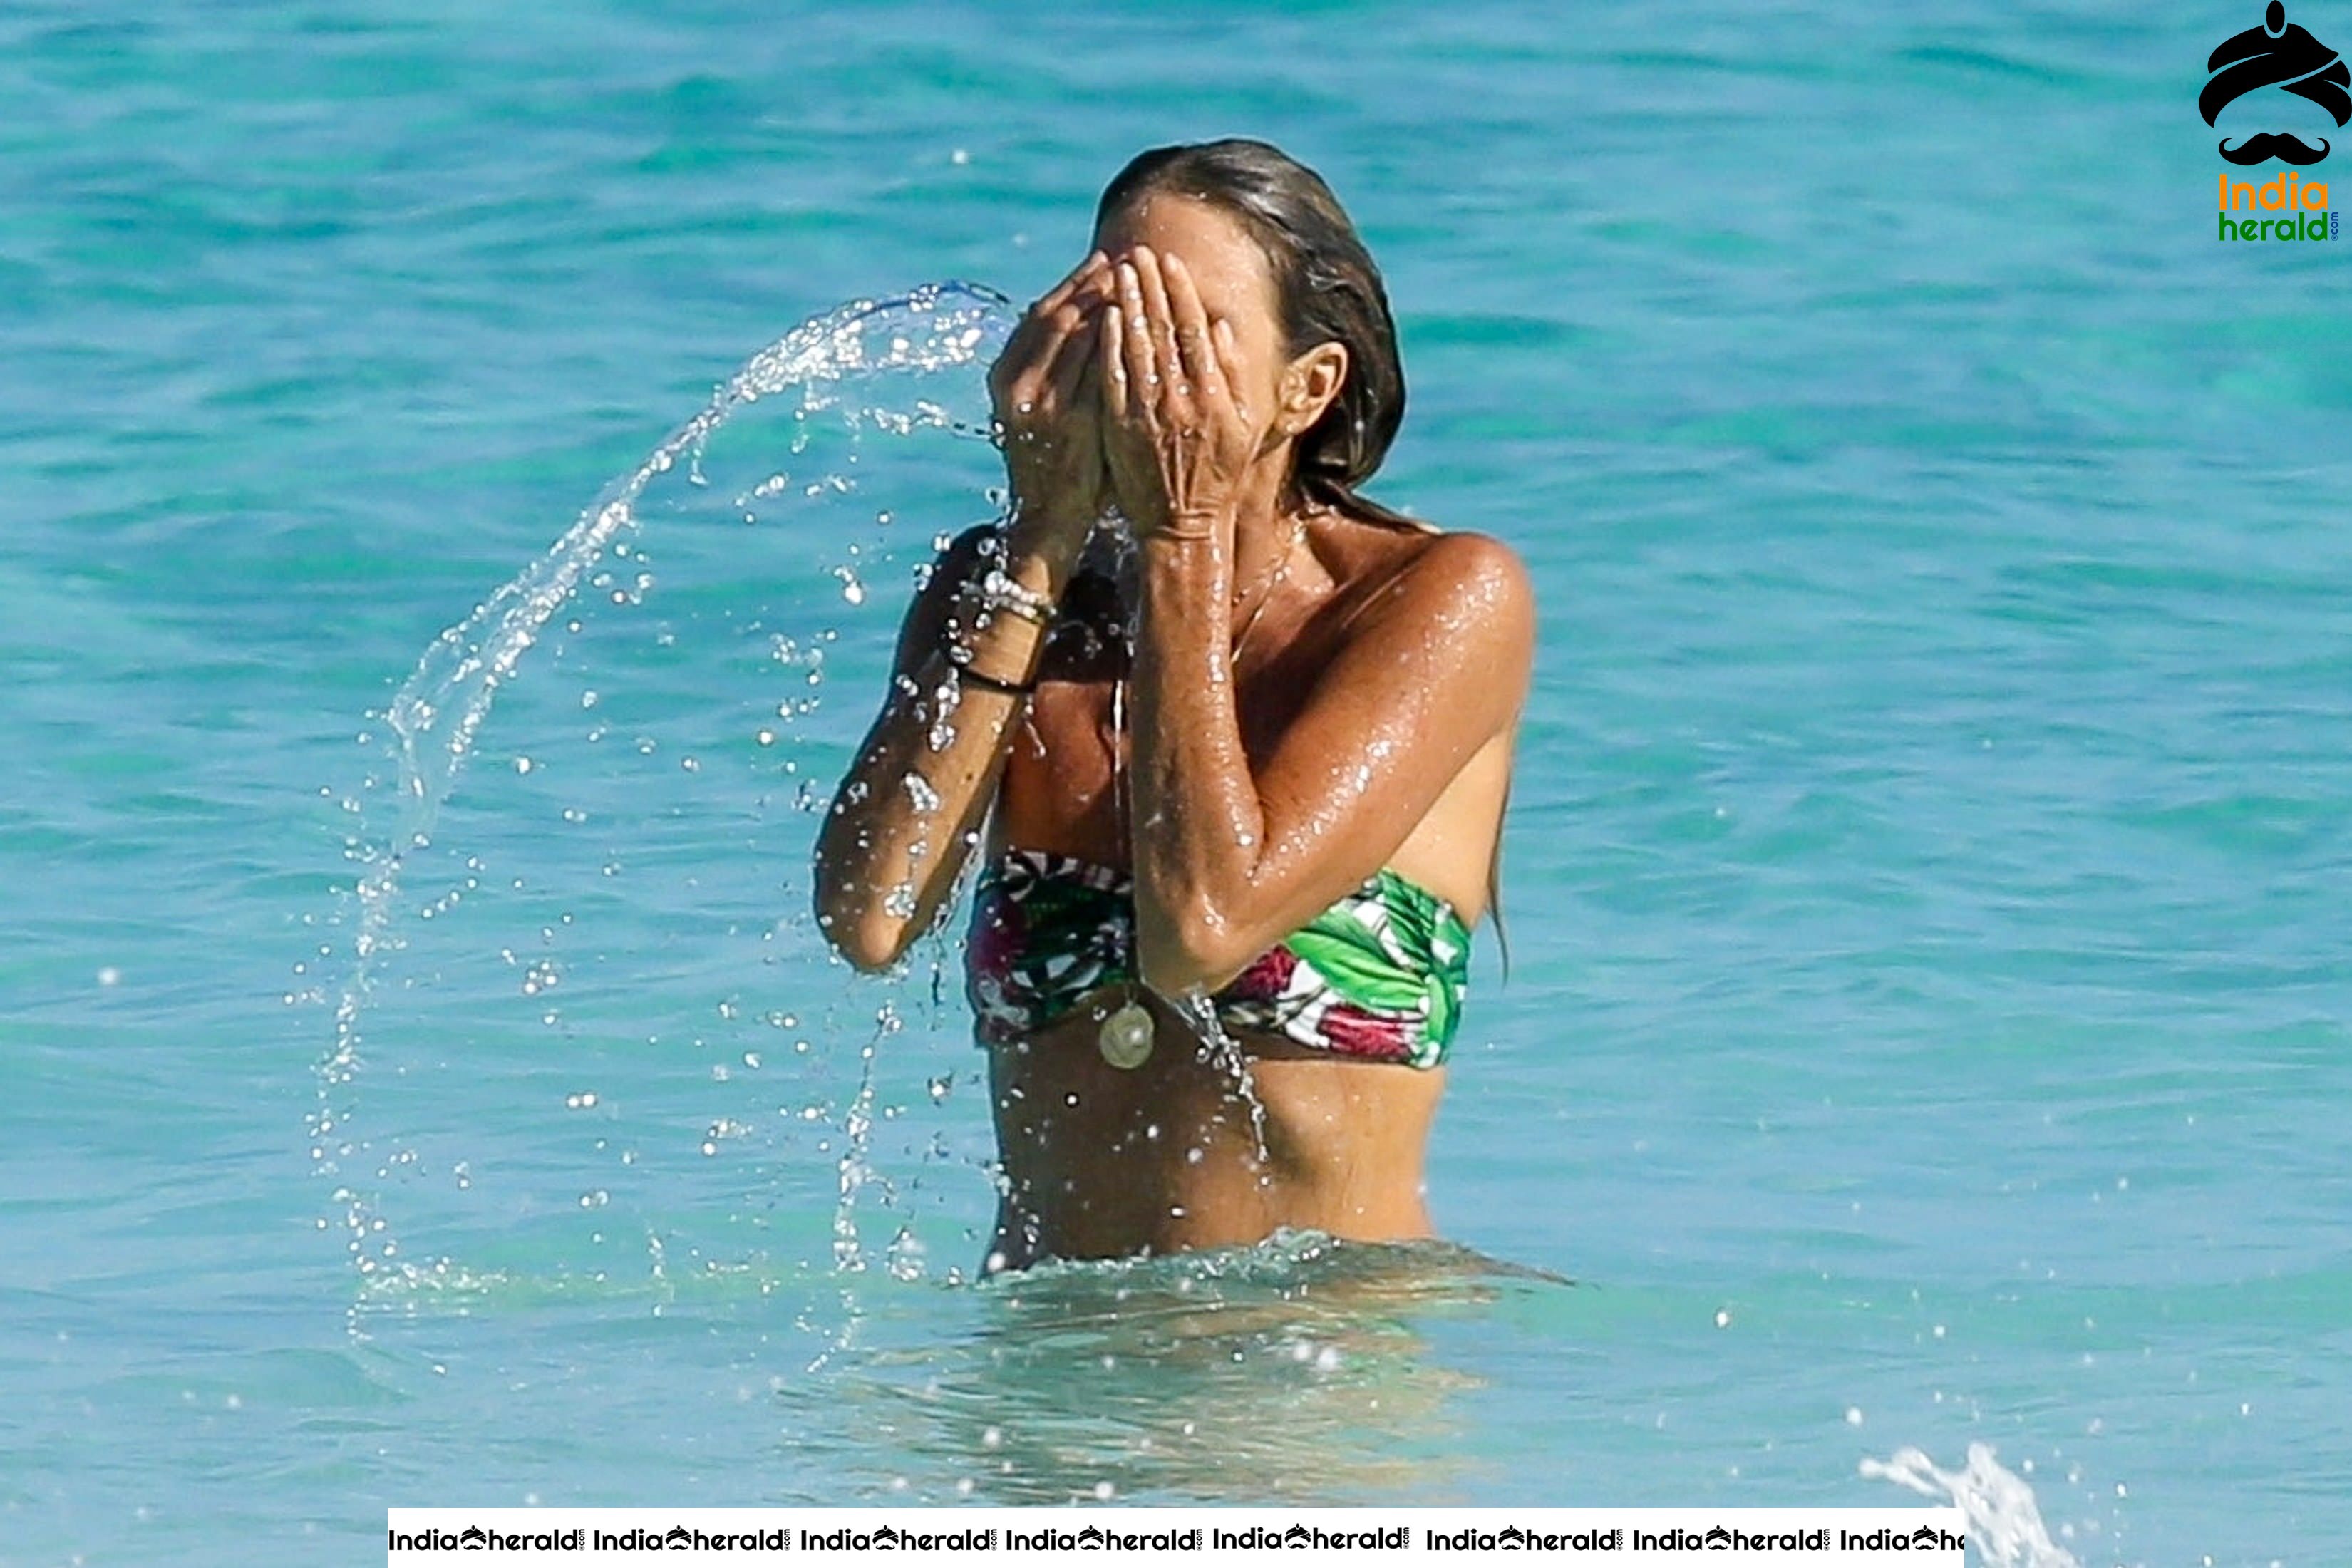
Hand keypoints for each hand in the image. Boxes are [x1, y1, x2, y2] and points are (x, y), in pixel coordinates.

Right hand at [988, 252, 1112, 532]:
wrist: (1049, 519)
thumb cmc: (1057, 463)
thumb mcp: (1044, 409)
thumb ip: (1055, 369)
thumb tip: (1084, 322)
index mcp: (1007, 375)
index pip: (1042, 313)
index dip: (1074, 283)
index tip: (1105, 261)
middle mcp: (1017, 382)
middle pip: (1056, 314)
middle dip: (1091, 283)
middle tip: (1125, 258)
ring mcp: (1040, 401)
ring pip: (1073, 334)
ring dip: (1104, 301)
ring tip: (1135, 279)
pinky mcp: (1067, 421)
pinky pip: (1093, 367)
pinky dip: (1112, 339)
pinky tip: (1136, 322)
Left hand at [1098, 248, 1256, 542]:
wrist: (1182, 523)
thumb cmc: (1217, 474)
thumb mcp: (1243, 425)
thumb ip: (1235, 374)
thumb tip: (1222, 326)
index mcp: (1213, 392)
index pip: (1194, 328)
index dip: (1181, 291)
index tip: (1171, 262)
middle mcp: (1182, 397)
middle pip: (1162, 328)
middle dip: (1149, 285)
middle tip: (1138, 251)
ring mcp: (1148, 411)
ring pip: (1134, 345)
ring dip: (1125, 303)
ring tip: (1118, 270)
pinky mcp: (1120, 426)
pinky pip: (1112, 376)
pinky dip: (1108, 344)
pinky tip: (1103, 316)